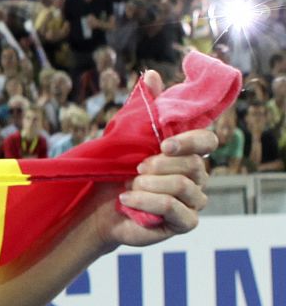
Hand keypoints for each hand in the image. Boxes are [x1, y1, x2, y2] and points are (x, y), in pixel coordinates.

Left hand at [91, 119, 214, 249]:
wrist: (99, 209)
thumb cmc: (115, 174)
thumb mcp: (124, 140)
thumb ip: (141, 112)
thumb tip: (151, 83)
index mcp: (188, 155)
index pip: (207, 142)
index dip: (190, 141)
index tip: (164, 145)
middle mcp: (198, 177)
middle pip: (192, 163)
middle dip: (156, 165)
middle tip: (135, 170)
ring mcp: (194, 201)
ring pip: (181, 185)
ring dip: (148, 184)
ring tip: (128, 187)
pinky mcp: (187, 222)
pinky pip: (171, 206)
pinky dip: (145, 200)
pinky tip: (126, 199)